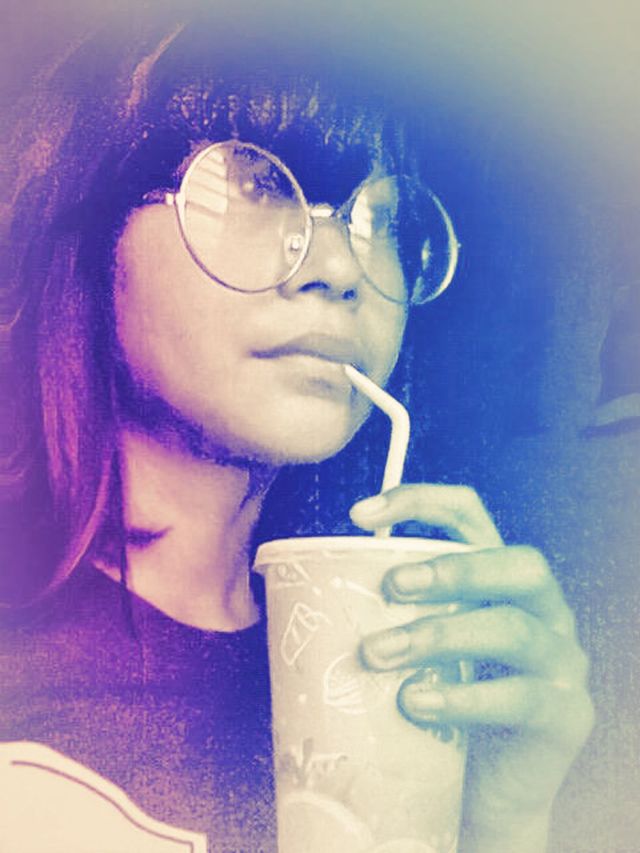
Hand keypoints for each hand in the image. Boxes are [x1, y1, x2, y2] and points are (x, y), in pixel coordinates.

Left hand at [350, 484, 593, 852]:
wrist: (484, 795)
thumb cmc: (441, 708)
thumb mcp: (416, 650)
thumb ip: (386, 615)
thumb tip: (296, 589)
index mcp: (500, 578)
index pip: (470, 514)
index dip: (420, 501)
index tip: (358, 515)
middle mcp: (544, 609)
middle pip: (518, 564)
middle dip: (451, 570)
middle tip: (391, 587)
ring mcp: (562, 661)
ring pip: (512, 629)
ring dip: (439, 636)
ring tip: (378, 655)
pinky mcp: (566, 716)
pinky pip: (520, 697)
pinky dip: (462, 698)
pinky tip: (415, 703)